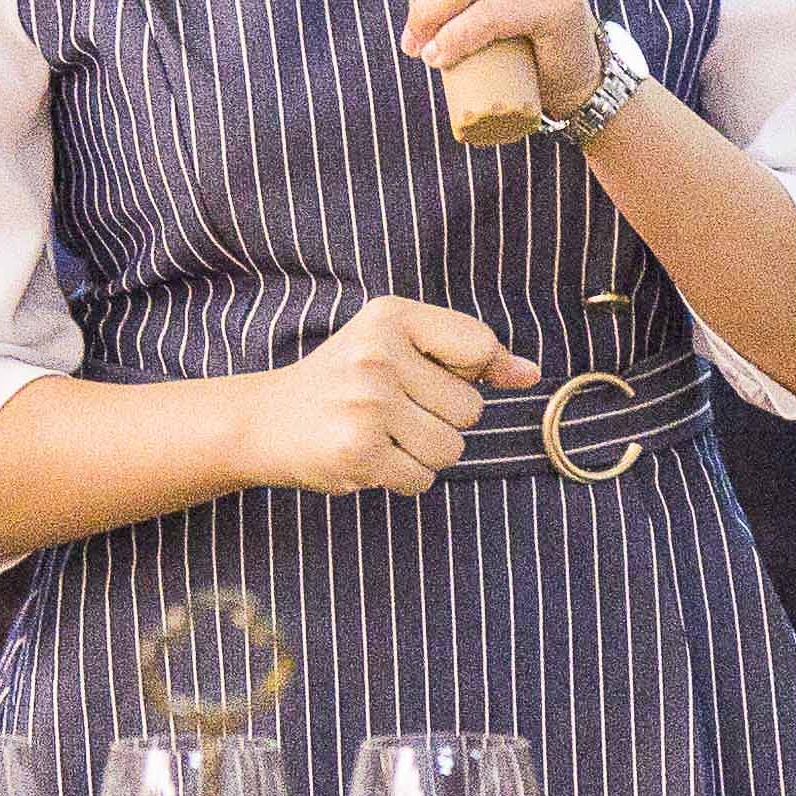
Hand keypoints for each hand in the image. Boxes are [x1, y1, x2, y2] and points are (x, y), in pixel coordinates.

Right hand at [238, 297, 536, 501]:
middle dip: (442, 420)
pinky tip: (371, 457)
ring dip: (425, 454)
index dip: (472, 373)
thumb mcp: (399, 346)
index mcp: (391, 316)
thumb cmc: (345, 381)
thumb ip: (470, 356)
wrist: (264, 420)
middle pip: (470, 409)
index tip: (435, 379)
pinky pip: (422, 479)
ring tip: (383, 435)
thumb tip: (531, 374)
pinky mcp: (358, 452)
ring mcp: (367, 404)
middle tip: (394, 411)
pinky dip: (404, 478)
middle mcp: (377, 354)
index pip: (479, 345)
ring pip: (451, 449)